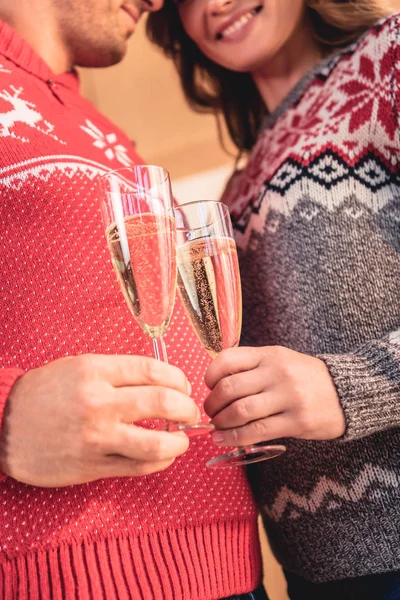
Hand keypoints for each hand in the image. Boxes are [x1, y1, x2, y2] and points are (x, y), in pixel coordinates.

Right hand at [0, 354, 198, 486]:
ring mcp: (97, 437)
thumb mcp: (79, 367)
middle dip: (187, 407)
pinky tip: (162, 456)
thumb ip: (118, 373)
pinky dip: (159, 462)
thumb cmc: (44, 393)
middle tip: (189, 411)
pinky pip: (139, 467)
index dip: (179, 378)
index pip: (154, 370)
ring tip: (181, 439)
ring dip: (179, 441)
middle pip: (163, 402)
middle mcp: (99, 403)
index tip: (184, 386)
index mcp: (96, 371)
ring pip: (157, 443)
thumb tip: (160, 381)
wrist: (4, 425)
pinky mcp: (93, 466)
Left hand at [204, 346, 345, 446]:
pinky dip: (234, 437)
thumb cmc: (306, 378)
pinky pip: (257, 431)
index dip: (210, 375)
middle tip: (210, 412)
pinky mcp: (297, 421)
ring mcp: (288, 397)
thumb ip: (252, 367)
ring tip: (217, 427)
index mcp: (269, 355)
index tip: (209, 387)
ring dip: (221, 422)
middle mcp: (277, 373)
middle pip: (229, 388)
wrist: (348, 392)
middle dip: (212, 404)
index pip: (228, 359)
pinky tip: (224, 440)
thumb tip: (216, 385)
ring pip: (240, 411)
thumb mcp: (280, 360)